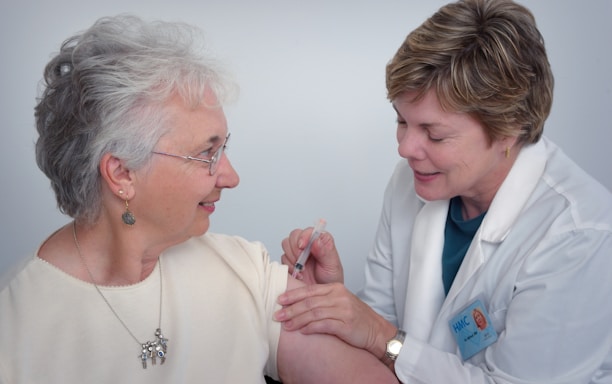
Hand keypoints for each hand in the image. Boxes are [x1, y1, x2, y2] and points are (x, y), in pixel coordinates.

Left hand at [274, 283, 395, 356]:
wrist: (376, 330)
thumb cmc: (356, 317)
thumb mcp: (339, 302)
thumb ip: (321, 300)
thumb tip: (297, 303)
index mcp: (335, 288)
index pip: (309, 290)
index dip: (293, 295)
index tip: (279, 300)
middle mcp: (339, 297)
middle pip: (309, 301)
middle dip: (291, 308)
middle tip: (277, 314)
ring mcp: (343, 310)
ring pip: (314, 313)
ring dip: (297, 320)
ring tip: (286, 325)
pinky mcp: (346, 324)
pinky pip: (324, 325)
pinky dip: (311, 328)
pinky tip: (302, 331)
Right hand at [280, 228, 343, 284]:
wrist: (322, 294)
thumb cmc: (331, 278)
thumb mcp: (332, 265)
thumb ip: (325, 252)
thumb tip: (316, 240)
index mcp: (321, 240)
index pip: (308, 231)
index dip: (304, 236)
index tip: (302, 246)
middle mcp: (309, 244)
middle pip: (294, 235)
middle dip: (296, 248)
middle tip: (301, 260)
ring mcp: (298, 252)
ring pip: (286, 244)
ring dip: (292, 257)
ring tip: (302, 269)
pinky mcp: (290, 261)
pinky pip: (283, 258)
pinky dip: (289, 266)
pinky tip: (298, 274)